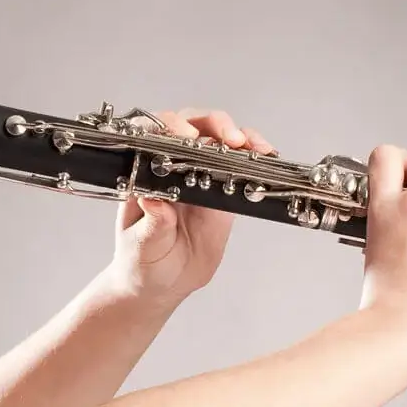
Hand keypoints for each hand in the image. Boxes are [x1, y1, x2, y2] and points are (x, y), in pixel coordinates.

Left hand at [107, 108, 277, 305]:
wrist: (162, 283)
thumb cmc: (141, 260)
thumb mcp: (141, 246)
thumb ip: (151, 224)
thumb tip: (152, 200)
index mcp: (144, 173)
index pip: (153, 135)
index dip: (170, 126)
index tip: (185, 135)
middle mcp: (172, 168)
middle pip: (192, 127)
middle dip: (213, 124)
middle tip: (230, 138)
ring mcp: (199, 177)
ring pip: (220, 142)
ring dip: (240, 137)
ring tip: (254, 147)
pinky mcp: (222, 192)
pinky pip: (240, 169)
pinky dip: (254, 160)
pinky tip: (265, 160)